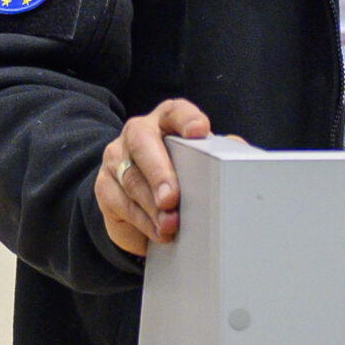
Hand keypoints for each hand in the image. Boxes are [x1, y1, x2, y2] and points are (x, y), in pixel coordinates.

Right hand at [96, 98, 211, 256]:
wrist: (144, 203)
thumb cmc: (181, 175)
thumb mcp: (200, 162)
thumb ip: (219, 153)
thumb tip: (239, 151)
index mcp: (166, 120)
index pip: (175, 112)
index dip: (187, 119)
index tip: (200, 132)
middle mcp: (138, 133)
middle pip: (143, 144)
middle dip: (159, 172)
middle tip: (172, 198)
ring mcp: (116, 158)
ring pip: (131, 179)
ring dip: (152, 206)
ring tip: (171, 224)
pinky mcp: (105, 186)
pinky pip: (120, 202)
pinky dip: (142, 220)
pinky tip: (158, 232)